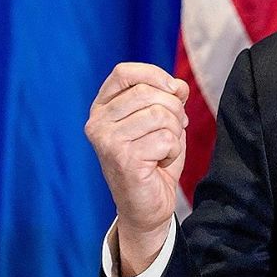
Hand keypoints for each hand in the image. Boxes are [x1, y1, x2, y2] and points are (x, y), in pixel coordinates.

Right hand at [85, 62, 189, 276]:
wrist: (147, 205)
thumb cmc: (154, 159)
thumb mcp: (162, 120)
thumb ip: (168, 98)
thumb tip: (179, 85)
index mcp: (102, 108)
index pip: (125, 72)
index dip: (156, 76)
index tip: (174, 91)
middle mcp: (97, 122)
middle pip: (148, 92)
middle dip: (174, 109)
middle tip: (173, 130)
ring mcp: (107, 141)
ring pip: (160, 115)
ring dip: (174, 133)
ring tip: (163, 148)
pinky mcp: (122, 159)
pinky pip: (165, 139)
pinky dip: (173, 151)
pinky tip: (160, 163)